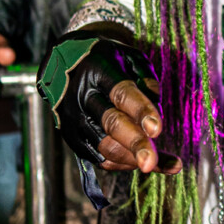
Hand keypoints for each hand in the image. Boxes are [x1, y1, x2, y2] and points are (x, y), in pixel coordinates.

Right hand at [37, 31, 177, 173]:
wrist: (65, 63)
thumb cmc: (107, 61)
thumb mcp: (130, 58)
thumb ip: (147, 80)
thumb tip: (157, 110)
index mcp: (100, 70)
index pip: (122, 93)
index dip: (141, 111)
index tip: (157, 130)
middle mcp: (83, 95)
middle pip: (111, 123)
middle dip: (133, 144)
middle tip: (150, 163)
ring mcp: (73, 117)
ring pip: (104, 146)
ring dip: (131, 159)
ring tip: (157, 164)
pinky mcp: (70, 136)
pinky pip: (97, 158)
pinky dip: (120, 164)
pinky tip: (136, 163)